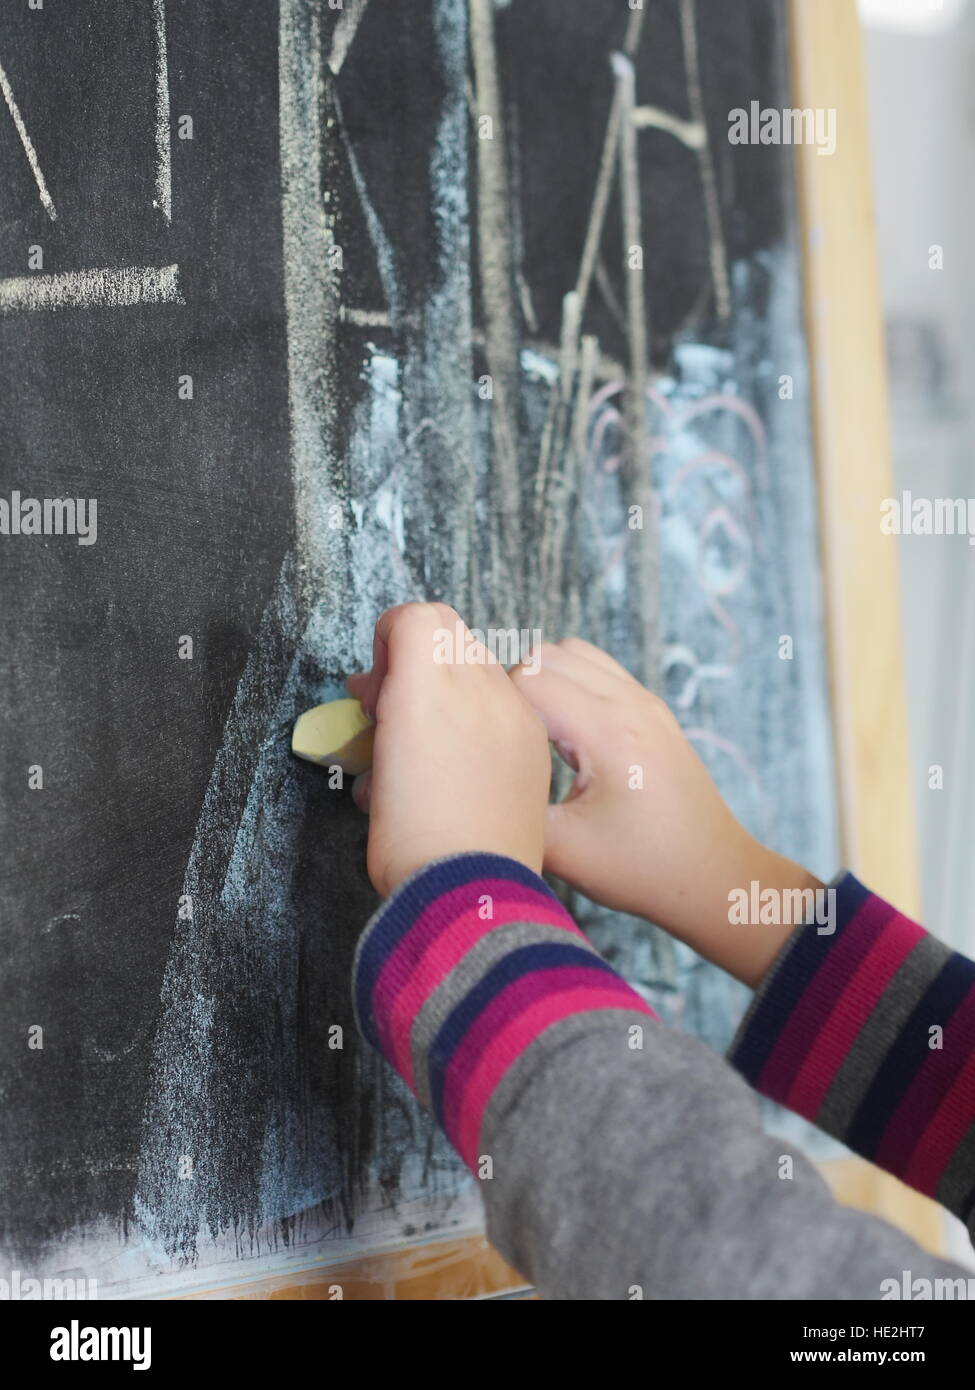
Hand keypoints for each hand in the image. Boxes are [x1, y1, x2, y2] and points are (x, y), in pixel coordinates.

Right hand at [346, 603, 550, 897]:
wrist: (474, 898)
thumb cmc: (413, 841)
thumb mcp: (378, 770)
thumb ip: (381, 714)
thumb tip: (379, 691)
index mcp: (437, 690)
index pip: (417, 618)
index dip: (389, 641)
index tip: (378, 688)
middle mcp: (487, 690)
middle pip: (452, 633)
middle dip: (418, 660)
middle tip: (394, 711)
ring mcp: (521, 716)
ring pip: (485, 662)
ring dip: (453, 680)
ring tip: (432, 731)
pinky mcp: (538, 746)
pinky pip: (512, 699)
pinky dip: (484, 709)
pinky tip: (464, 758)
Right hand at [510, 638, 820, 986]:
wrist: (712, 876)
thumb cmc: (643, 870)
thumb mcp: (563, 852)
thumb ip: (509, 812)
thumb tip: (461, 789)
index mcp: (610, 735)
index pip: (527, 678)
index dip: (497, 708)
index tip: (490, 746)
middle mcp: (631, 705)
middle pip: (546, 654)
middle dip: (514, 688)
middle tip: (506, 739)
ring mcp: (646, 701)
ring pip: (573, 651)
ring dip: (544, 681)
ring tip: (534, 734)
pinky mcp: (652, 708)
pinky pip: (598, 667)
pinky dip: (571, 684)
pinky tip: (564, 735)